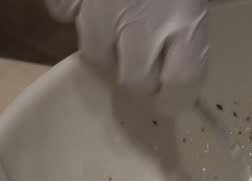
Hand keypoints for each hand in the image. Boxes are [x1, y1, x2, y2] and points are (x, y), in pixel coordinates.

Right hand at [45, 0, 207, 114]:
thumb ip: (189, 24)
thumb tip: (184, 62)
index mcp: (185, 20)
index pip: (182, 84)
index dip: (175, 98)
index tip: (171, 100)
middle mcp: (143, 22)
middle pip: (135, 80)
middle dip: (140, 79)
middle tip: (144, 64)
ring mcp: (99, 10)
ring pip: (95, 55)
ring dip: (105, 49)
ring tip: (116, 28)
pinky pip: (63, 16)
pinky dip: (72, 12)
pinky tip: (88, 1)